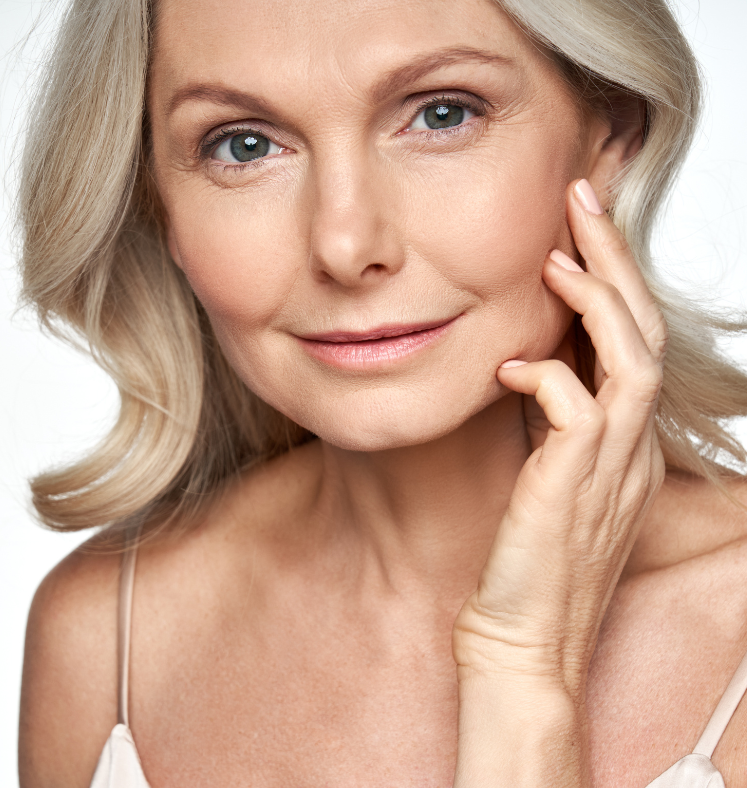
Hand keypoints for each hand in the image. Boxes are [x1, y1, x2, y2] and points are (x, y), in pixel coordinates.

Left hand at [452, 179, 666, 785]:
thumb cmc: (524, 563)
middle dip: (615, 262)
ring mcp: (610, 469)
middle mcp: (631, 450)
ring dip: (597, 300)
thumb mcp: (548, 479)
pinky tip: (509, 367)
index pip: (634, 343)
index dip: (613, 283)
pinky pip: (576, 409)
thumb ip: (553, 424)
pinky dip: (546, 375)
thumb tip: (529, 365)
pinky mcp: (572, 488)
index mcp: (626, 445)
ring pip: (630, 359)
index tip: (578, 233)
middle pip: (643, 333)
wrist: (520, 641)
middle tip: (581, 201)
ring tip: (560, 254)